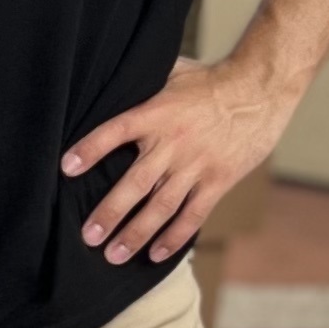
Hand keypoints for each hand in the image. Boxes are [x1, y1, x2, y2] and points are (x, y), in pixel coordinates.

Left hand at [63, 54, 294, 264]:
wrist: (261, 89)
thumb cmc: (211, 80)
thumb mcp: (172, 72)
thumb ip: (141, 81)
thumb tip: (107, 74)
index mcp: (156, 113)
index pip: (115, 131)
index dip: (90, 149)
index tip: (66, 168)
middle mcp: (173, 143)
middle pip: (135, 184)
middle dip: (109, 213)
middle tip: (87, 236)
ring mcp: (197, 165)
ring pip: (161, 206)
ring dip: (135, 234)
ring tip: (112, 255)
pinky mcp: (219, 180)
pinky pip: (193, 214)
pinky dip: (174, 236)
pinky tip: (155, 253)